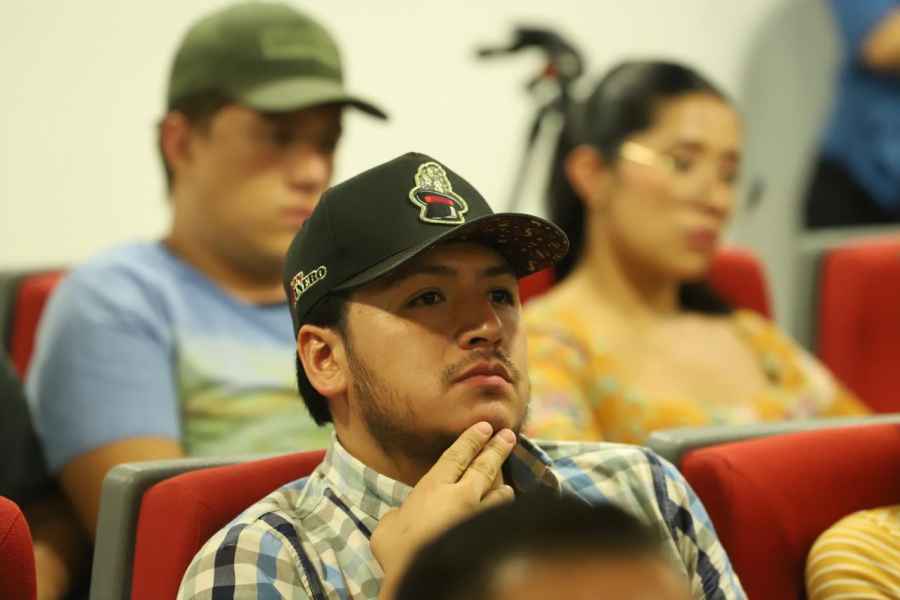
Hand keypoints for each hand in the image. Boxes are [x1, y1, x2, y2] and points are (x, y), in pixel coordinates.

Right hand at [371, 422, 515, 598]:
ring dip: (503, 488)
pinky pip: (501, 519)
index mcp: (433, 487)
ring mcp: (479, 516)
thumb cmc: (399, 550)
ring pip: (499, 494)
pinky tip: (507, 516)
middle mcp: (461, 495)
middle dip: (497, 449)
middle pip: (484, 467)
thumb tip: (398, 518)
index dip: (471, 439)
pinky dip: (504, 514)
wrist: (426, 575)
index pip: (456, 456)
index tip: (485, 426)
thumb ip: (396, 518)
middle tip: (509, 435)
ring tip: (509, 485)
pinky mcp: (491, 536)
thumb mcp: (386, 529)